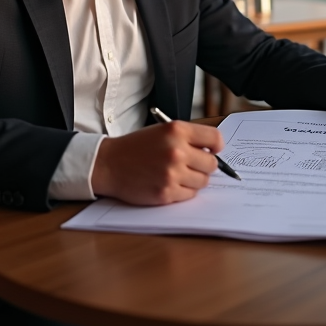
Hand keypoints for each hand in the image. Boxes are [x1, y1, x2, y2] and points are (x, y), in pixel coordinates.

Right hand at [90, 121, 222, 204]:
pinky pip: (190, 195)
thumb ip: (188, 138)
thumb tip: (214, 151)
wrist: (109, 163)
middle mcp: (177, 151)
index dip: (216, 147)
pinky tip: (170, 183)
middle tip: (191, 165)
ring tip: (177, 174)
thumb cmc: (136, 147)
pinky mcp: (166, 192)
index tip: (212, 151)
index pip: (215, 139)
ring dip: (194, 180)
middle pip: (212, 164)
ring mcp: (172, 173)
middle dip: (204, 165)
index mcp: (177, 130)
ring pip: (203, 181)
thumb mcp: (163, 131)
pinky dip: (183, 191)